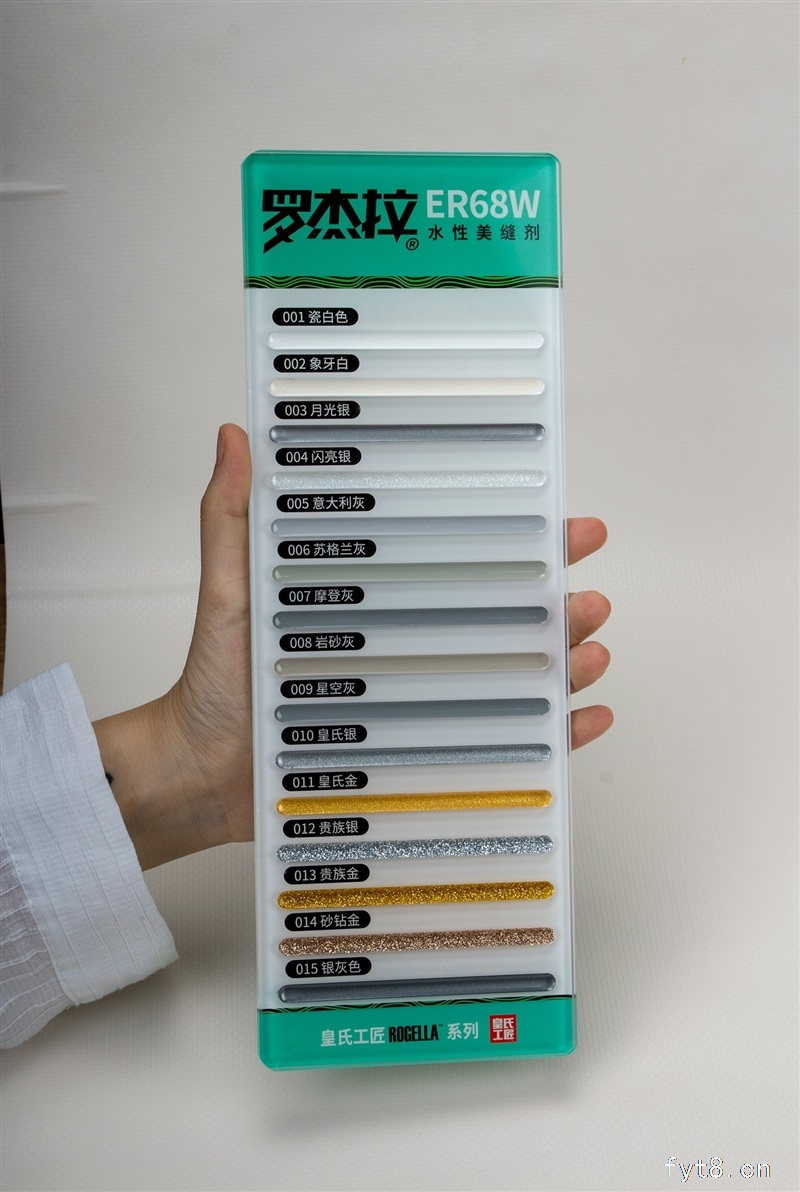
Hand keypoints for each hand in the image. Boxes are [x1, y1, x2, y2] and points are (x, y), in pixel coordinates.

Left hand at [94, 425, 611, 869]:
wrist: (200, 773)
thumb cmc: (213, 683)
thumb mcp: (228, 591)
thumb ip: (231, 518)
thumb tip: (234, 436)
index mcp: (379, 598)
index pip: (459, 559)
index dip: (517, 539)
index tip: (563, 518)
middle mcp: (409, 644)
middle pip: (502, 616)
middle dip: (557, 603)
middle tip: (587, 596)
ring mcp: (422, 700)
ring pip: (513, 676)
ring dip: (563, 663)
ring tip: (588, 652)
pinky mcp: (424, 755)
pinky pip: (499, 746)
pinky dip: (548, 738)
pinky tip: (582, 722)